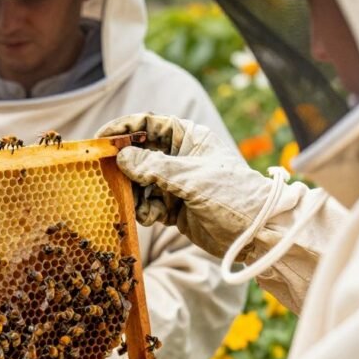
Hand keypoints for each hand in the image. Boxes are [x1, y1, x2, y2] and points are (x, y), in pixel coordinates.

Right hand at [97, 113, 276, 258]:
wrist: (257, 234)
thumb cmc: (233, 197)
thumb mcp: (192, 179)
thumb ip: (154, 168)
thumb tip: (121, 158)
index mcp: (189, 139)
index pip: (148, 124)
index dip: (123, 129)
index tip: (100, 140)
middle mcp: (179, 158)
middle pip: (138, 154)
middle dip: (124, 168)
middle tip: (108, 178)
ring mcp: (175, 183)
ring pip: (139, 182)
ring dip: (134, 194)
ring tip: (140, 206)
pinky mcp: (173, 207)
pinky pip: (147, 204)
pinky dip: (144, 211)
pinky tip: (151, 218)